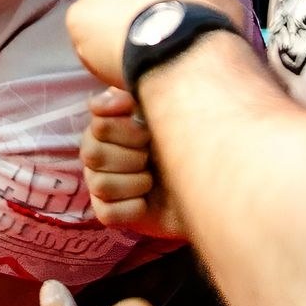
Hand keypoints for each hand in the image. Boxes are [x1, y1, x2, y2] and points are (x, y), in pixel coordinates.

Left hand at [65, 0, 246, 87]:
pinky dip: (95, 43)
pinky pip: (83, 31)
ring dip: (108, 20)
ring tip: (129, 45)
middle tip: (143, 24)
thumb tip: (191, 1)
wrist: (183, 52)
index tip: (162, 2)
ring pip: (97, 4)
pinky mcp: (76, 19)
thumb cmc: (208, 20)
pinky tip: (115, 56)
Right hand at [80, 88, 185, 238]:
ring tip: (153, 181)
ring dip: (136, 183)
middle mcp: (98, 154)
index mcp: (107, 127)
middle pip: (94, 153)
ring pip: (101, 184)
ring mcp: (100, 184)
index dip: (127, 131)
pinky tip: (146, 202)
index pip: (98, 124)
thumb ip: (137, 94)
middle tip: (153, 158)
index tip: (149, 133)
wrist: (211, 187)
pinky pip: (108, 211)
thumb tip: (113, 92)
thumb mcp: (165, 112)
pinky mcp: (109, 213)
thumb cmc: (189, 145)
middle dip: (133, 157)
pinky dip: (133, 208)